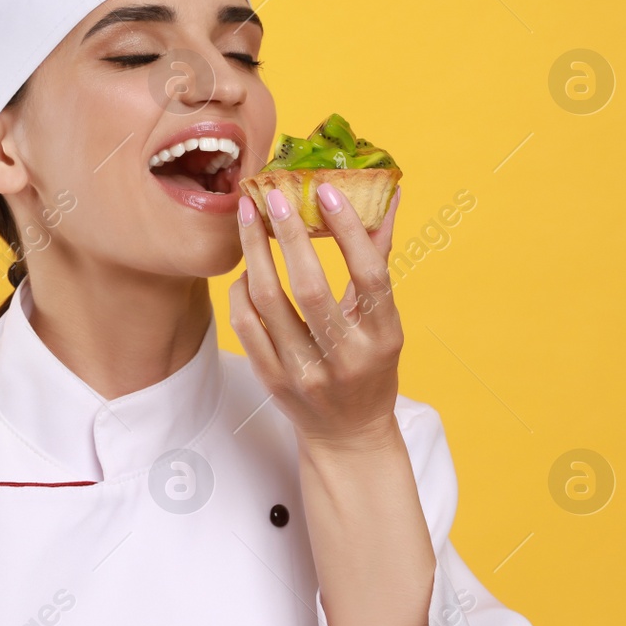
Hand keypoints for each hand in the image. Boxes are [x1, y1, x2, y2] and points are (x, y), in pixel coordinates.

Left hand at [228, 181, 403, 451]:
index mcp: (383, 338)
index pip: (369, 276)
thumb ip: (378, 260)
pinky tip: (245, 267)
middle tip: (273, 194)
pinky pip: (245, 325)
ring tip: (249, 217)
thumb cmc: (370, 366)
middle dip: (288, 234)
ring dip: (255, 252)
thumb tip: (385, 199)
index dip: (349, 231)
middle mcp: (345, 358)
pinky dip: (241, 290)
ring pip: (269, 303)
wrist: (347, 434)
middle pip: (310, 288)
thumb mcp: (384, 321)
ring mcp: (305, 373)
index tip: (326, 192)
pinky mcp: (272, 381)